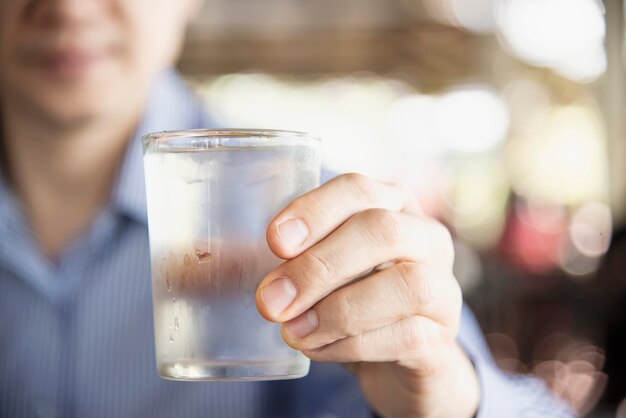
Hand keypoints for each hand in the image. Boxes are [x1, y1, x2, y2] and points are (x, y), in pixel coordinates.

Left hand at [256, 173, 479, 417]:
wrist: (399, 361)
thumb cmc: (350, 299)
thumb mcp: (318, 270)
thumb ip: (273, 259)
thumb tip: (192, 261)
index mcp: (393, 207)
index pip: (360, 188)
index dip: (316, 209)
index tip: (274, 241)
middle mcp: (426, 240)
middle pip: (382, 230)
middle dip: (319, 266)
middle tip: (270, 301)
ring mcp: (443, 289)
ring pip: (407, 284)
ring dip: (339, 309)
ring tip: (293, 331)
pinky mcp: (443, 340)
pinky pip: (408, 335)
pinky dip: (353, 345)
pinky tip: (319, 349)